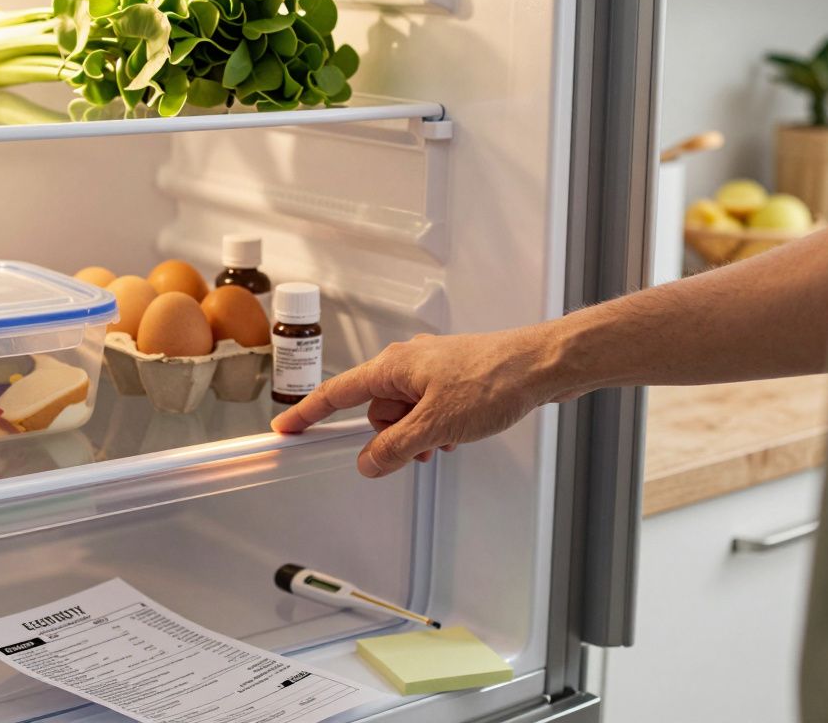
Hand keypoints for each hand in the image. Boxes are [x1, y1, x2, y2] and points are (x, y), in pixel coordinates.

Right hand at [270, 327, 566, 477]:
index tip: (286, 428)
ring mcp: (431, 371)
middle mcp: (407, 364)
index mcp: (393, 367)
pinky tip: (459, 434)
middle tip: (419, 448)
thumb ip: (395, 448)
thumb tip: (368, 462)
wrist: (541, 366)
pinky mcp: (453, 380)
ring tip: (447, 439)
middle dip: (391, 437)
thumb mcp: (435, 426)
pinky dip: (437, 427)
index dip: (308, 414)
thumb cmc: (493, 381)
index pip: (337, 394)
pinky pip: (428, 410)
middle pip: (376, 411)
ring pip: (405, 415)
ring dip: (419, 435)